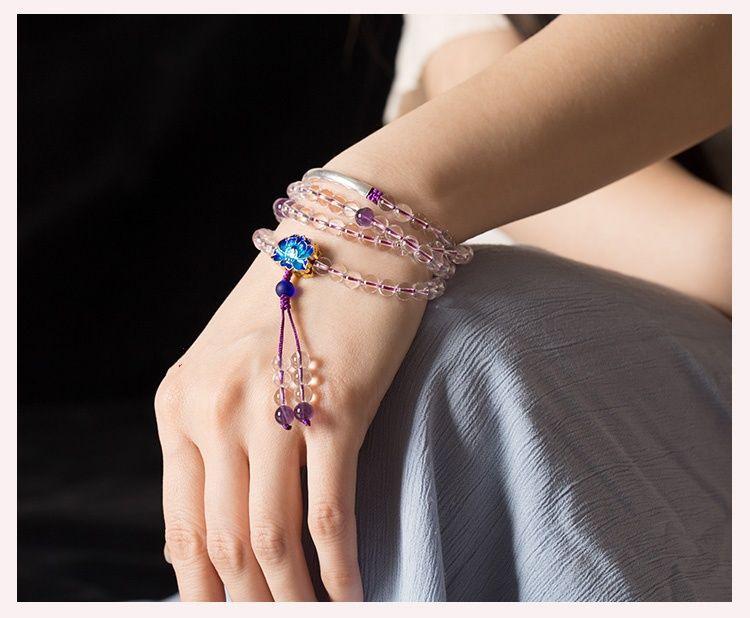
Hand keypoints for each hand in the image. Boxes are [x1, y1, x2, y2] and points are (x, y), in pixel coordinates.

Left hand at [155, 215, 427, 600]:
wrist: (353, 232)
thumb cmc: (299, 296)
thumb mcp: (231, 358)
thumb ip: (216, 429)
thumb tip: (222, 517)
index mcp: (180, 402)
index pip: (179, 527)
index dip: (202, 591)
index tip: (226, 617)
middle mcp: (213, 409)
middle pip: (222, 544)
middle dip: (248, 606)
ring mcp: (271, 409)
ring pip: (271, 540)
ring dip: (291, 599)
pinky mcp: (334, 408)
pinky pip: (329, 514)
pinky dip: (338, 569)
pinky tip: (353, 595)